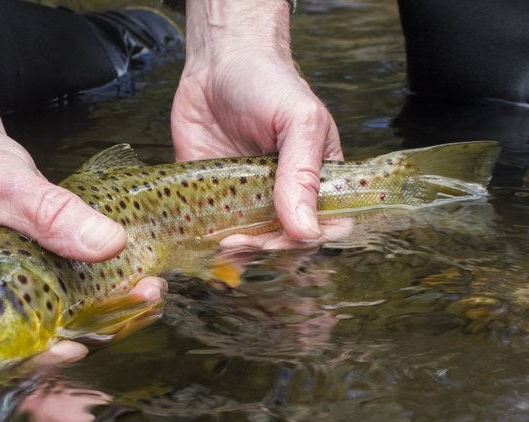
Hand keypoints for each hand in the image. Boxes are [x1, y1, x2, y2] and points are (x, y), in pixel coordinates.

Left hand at [172, 1, 342, 246]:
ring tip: (223, 243)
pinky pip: (212, 228)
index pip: (327, 224)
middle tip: (246, 239)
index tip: (287, 236)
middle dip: (268, 247)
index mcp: (315, 177)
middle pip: (286, 240)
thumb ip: (302, 173)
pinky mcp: (210, 194)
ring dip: (239, 252)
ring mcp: (246, 196)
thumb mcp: (299, 121)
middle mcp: (282, 192)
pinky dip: (208, 242)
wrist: (217, 62)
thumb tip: (306, 230)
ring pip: (249, 242)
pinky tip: (202, 243)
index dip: (311, 238)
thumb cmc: (268, 82)